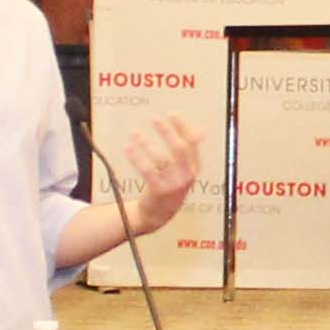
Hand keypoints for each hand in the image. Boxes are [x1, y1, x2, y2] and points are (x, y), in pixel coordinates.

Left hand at [113, 115, 200, 233]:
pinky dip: (137, 158)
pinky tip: (128, 148)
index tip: (171, 114)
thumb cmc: (170, 186)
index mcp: (194, 168)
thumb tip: (201, 130)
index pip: (192, 143)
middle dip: (167, 132)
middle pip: (179, 149)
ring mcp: (174, 185)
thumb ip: (190, 150)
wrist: (158, 215)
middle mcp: (187, 176)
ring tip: (135, 134)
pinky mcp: (159, 191)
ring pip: (162, 159)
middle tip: (155, 119)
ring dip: (147, 144)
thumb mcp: (184, 169)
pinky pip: (147, 171)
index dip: (182, 127)